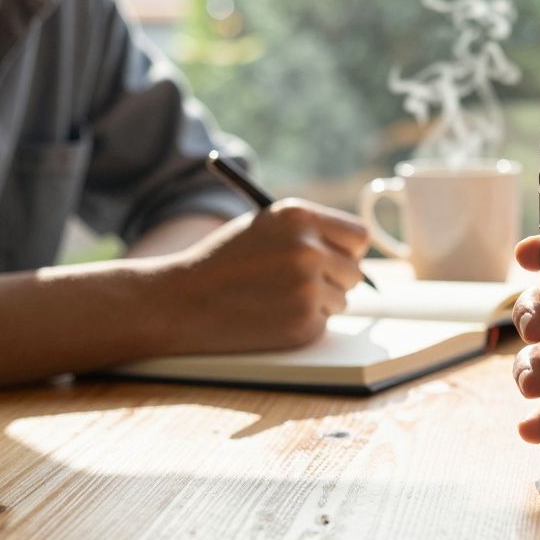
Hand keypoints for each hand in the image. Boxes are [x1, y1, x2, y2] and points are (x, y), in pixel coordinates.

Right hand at [149, 198, 370, 354]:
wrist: (180, 301)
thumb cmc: (223, 262)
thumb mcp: (265, 227)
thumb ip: (310, 231)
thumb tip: (357, 248)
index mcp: (299, 217)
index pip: (359, 236)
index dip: (348, 250)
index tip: (336, 258)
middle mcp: (308, 249)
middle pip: (355, 271)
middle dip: (333, 279)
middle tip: (299, 283)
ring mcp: (307, 288)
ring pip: (342, 300)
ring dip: (318, 302)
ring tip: (276, 297)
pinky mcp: (302, 323)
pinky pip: (322, 322)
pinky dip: (303, 323)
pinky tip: (270, 315)